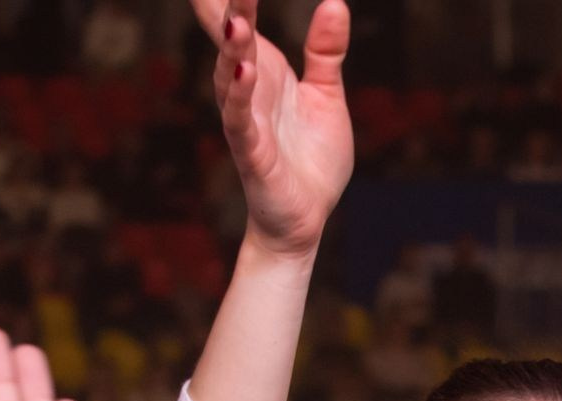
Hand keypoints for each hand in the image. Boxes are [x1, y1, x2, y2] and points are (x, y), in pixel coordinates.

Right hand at [195, 0, 353, 255]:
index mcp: (262, 71)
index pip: (236, 22)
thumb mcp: (326, 95)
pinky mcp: (253, 154)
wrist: (306, 219)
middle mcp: (247, 90)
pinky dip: (240, 96)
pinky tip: (244, 69)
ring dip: (231, 47)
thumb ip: (325, 52)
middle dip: (227, 8)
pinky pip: (241, 121)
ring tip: (235, 17)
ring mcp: (246, 121)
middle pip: (232, 40)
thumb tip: (334, 3)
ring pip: (230, 76)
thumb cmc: (310, 158)